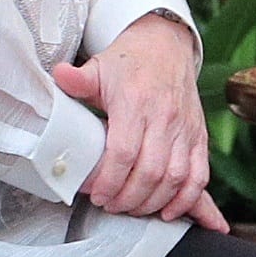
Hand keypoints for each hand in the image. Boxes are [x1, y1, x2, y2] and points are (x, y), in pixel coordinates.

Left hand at [49, 14, 227, 231]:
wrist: (166, 46)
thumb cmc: (127, 62)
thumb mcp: (98, 67)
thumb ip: (78, 79)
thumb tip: (56, 75)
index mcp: (136, 102)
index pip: (124, 152)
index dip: (109, 180)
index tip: (95, 194)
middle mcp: (165, 117)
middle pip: (150, 171)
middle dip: (128, 198)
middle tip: (109, 205)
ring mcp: (186, 129)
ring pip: (175, 178)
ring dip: (153, 202)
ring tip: (132, 209)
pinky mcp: (200, 136)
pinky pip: (199, 175)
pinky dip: (186, 199)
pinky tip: (168, 210)